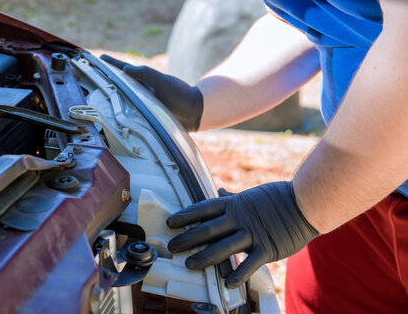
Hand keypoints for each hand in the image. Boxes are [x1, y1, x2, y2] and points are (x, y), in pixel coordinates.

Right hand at [100, 54, 203, 131]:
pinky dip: (119, 111)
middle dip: (106, 78)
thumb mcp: (162, 82)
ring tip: (98, 91)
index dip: (111, 64)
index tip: (99, 57)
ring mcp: (143, 103)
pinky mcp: (146, 116)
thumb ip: (145, 74)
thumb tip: (125, 69)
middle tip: (92, 74)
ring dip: (111, 95)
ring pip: (123, 98)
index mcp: (144, 80)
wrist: (195, 113)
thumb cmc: (181, 95)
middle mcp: (142, 91)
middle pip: (120, 84)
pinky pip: (129, 113)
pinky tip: (113, 114)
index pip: (124, 70)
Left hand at [166, 181, 318, 287]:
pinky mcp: (268, 248)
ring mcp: (253, 234)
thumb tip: (218, 192)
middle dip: (188, 237)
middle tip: (172, 245)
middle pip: (209, 228)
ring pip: (224, 247)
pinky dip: (239, 273)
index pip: (205, 209)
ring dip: (205, 256)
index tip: (171, 222)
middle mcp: (240, 219)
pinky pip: (250, 263)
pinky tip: (227, 283)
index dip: (187, 215)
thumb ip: (232, 199)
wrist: (305, 203)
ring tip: (190, 264)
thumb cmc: (277, 199)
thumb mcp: (251, 196)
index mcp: (235, 205)